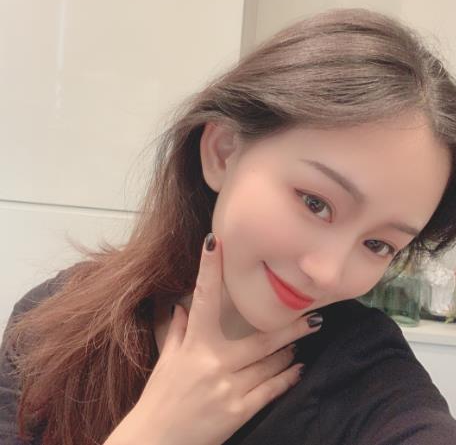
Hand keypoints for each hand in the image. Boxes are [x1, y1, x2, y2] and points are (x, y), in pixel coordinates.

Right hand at [104, 233, 320, 444]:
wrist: (154, 443)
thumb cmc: (159, 399)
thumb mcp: (166, 362)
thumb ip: (176, 332)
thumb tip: (181, 307)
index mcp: (193, 346)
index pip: (202, 298)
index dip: (209, 268)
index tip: (215, 241)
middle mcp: (213, 363)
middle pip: (260, 338)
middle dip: (289, 326)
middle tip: (313, 314)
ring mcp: (228, 388)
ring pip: (270, 363)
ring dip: (289, 350)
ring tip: (303, 338)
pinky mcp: (238, 412)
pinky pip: (270, 390)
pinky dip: (287, 378)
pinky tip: (299, 369)